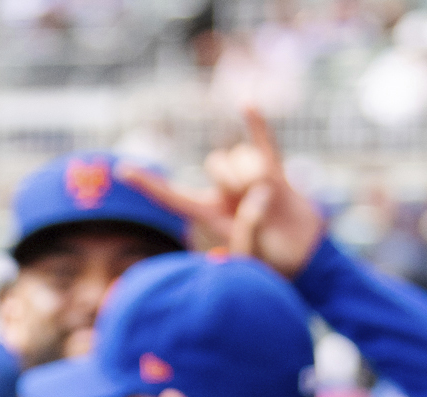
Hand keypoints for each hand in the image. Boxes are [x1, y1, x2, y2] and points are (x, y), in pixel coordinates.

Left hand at [124, 112, 325, 277]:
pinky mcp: (273, 171)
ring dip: (255, 174)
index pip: (173, 196)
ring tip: (272, 201)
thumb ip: (250, 228)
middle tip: (256, 206)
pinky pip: (263, 142)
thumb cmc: (274, 261)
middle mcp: (223, 192)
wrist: (303, 254)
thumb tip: (259, 192)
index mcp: (210, 214)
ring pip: (240, 155)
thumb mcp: (254, 255)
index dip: (149, 185)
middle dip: (234, 179)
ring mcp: (248, 178)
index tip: (123, 171)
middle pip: (215, 162)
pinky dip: (257, 124)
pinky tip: (248, 104)